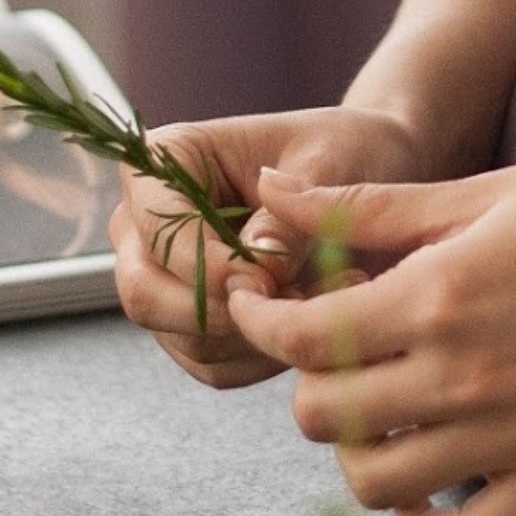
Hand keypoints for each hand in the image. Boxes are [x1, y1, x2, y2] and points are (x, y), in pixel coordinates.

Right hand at [107, 106, 428, 388]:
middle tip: (297, 300)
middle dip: (223, 310)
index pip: (157, 229)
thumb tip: (256, 262)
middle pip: (144, 293)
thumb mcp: (330, 162)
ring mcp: (166, 279)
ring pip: (183, 336)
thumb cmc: (345, 150)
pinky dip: (267, 356)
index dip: (208, 265)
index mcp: (167, 160)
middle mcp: (149, 224)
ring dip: (260, 334)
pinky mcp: (195, 324)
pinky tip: (315, 321)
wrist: (371, 176)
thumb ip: (290, 211)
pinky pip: (214, 365)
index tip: (270, 277)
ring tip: (330, 298)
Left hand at [228, 147, 515, 515]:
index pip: (303, 335)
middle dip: (304, 378)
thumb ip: (371, 207)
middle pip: (323, 415)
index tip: (263, 302)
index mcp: (443, 293)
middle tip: (332, 345)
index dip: (261, 318)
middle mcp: (469, 374)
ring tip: (378, 403)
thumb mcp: (484, 189)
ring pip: (376, 483)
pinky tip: (423, 480)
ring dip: (353, 447)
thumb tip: (271, 194)